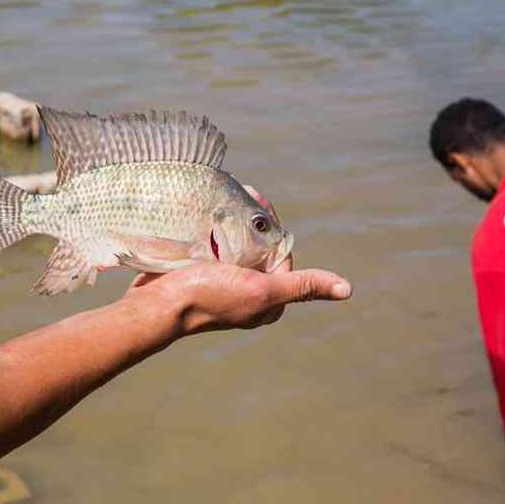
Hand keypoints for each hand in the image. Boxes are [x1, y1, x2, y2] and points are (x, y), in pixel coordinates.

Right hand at [125, 185, 350, 334]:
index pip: (282, 253)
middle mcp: (249, 293)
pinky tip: (206, 215)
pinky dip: (213, 230)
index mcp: (269, 301)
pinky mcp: (201, 275)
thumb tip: (347, 289)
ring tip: (222, 200)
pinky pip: (214, 248)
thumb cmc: (209, 297)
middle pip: (259, 247)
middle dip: (253, 222)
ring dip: (233, 223)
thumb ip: (302, 287)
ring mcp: (223, 284)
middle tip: (238, 196)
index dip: (273, 227)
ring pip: (237, 245)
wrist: (157, 306)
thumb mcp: (261, 290)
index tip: (257, 203)